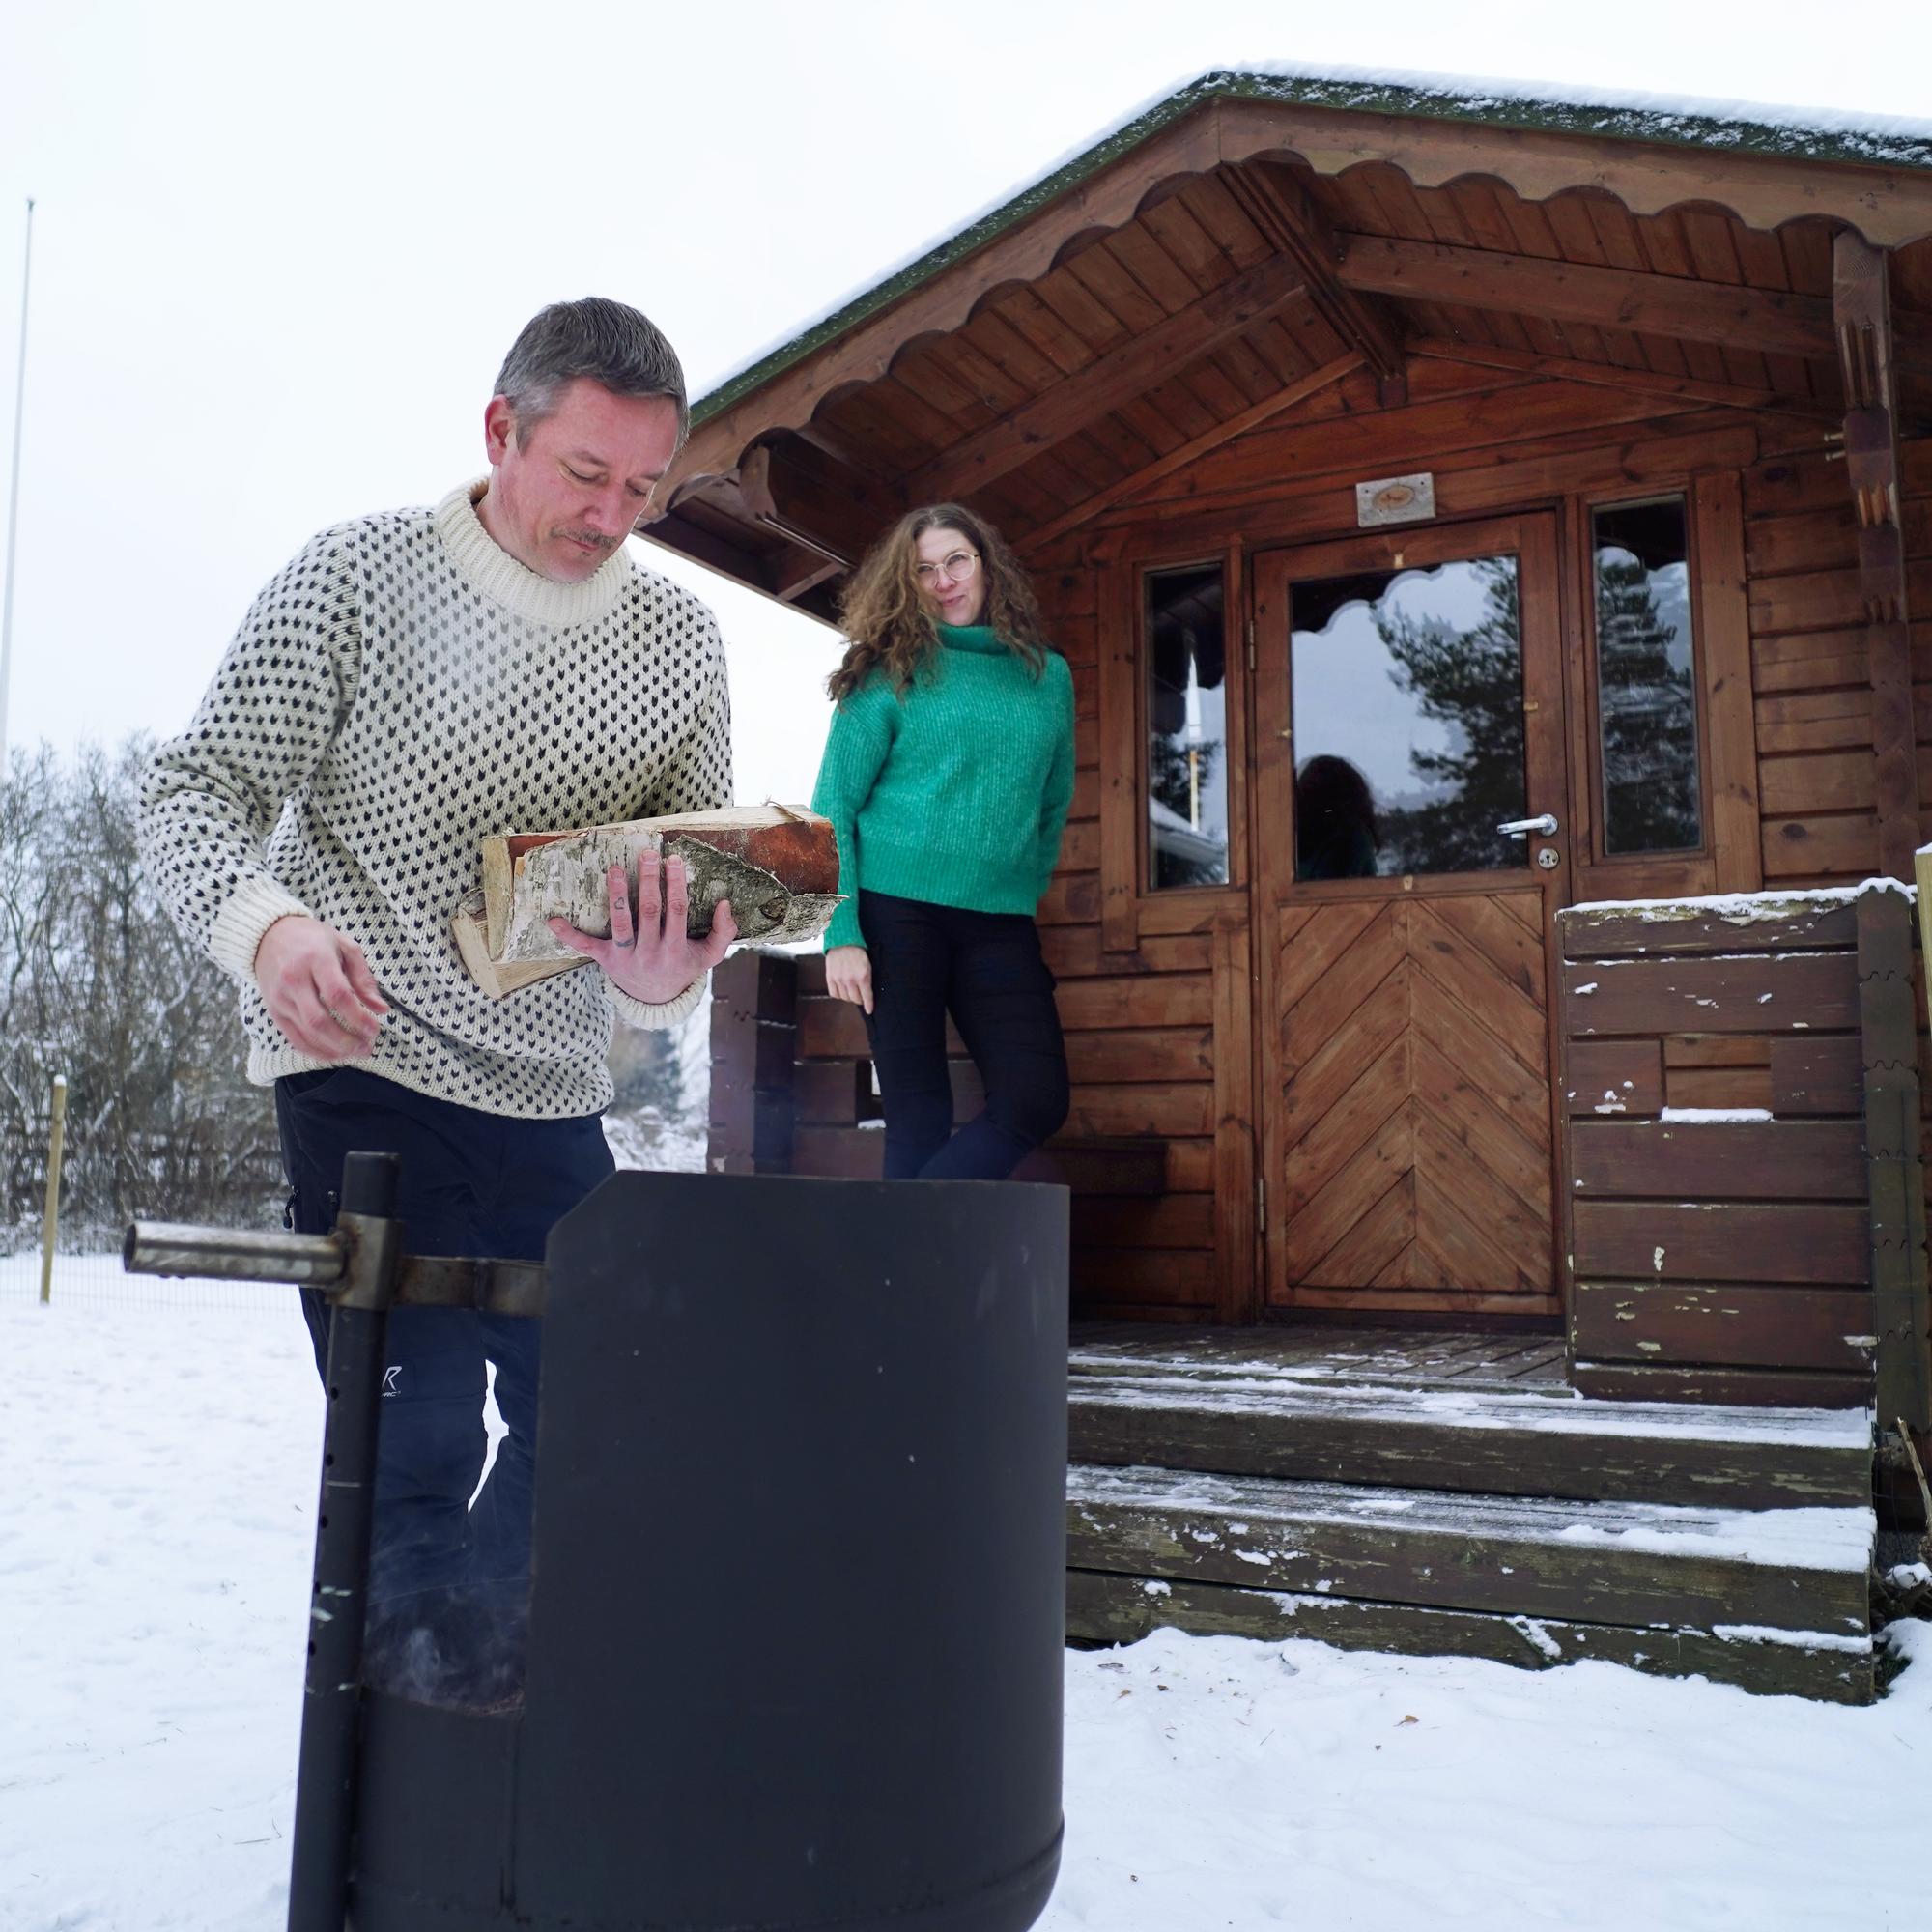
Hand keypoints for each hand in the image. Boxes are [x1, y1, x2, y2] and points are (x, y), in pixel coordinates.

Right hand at [255, 916, 388, 1057]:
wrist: (269, 935)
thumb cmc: (313, 939)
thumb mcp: (344, 946)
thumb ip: (364, 978)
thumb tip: (382, 1009)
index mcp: (315, 959)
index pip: (338, 995)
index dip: (359, 1017)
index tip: (375, 1029)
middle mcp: (293, 979)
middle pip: (320, 1021)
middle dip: (347, 1041)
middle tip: (367, 1048)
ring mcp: (280, 997)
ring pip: (306, 1034)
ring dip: (334, 1050)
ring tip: (355, 1052)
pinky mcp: (273, 1010)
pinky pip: (294, 1038)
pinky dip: (315, 1051)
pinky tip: (334, 1054)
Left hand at [549, 850, 737, 1004]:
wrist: (657, 1000)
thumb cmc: (683, 968)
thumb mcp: (709, 956)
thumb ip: (723, 932)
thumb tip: (725, 904)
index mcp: (676, 949)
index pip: (677, 911)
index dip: (676, 885)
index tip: (673, 860)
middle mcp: (651, 952)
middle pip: (649, 912)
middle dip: (648, 882)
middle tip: (647, 854)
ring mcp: (626, 957)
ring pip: (621, 923)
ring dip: (617, 895)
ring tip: (614, 869)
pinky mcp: (606, 961)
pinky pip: (586, 948)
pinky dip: (569, 935)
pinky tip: (552, 921)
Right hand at [824, 943, 871, 1013]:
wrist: (842, 942)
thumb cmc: (857, 954)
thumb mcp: (868, 966)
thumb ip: (867, 980)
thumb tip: (867, 995)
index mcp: (863, 976)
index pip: (867, 996)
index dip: (869, 1005)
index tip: (869, 1010)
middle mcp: (851, 980)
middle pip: (855, 1000)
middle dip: (859, 999)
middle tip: (860, 995)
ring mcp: (839, 980)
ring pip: (845, 998)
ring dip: (849, 996)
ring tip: (850, 989)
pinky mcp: (830, 978)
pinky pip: (834, 994)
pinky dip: (839, 994)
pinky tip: (841, 989)